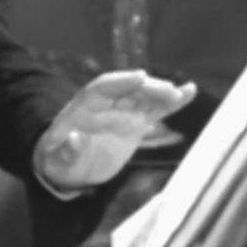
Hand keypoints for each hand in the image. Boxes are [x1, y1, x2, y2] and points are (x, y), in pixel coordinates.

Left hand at [35, 70, 196, 189]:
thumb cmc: (58, 159)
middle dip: (147, 88)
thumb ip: (66, 149)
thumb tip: (74, 139)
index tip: (140, 78)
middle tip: (167, 92)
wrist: (69, 168)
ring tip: (182, 93)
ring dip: (162, 93)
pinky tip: (190, 92)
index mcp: (84, 106)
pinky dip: (172, 103)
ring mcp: (123, 112)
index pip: (103, 87)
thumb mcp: (57, 158)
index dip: (121, 81)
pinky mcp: (136, 124)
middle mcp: (106, 104)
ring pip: (145, 97)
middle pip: (129, 89)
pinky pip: (155, 110)